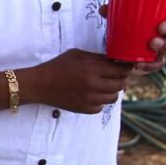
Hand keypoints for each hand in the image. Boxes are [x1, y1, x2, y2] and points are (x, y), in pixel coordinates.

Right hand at [20, 48, 135, 112]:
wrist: (38, 85)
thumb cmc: (56, 67)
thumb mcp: (75, 55)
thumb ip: (96, 57)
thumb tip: (113, 60)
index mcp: (91, 69)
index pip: (120, 70)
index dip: (126, 68)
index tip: (127, 66)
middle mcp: (92, 85)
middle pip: (120, 85)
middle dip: (122, 79)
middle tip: (117, 76)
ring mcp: (89, 99)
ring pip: (113, 98)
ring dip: (112, 91)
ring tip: (104, 86)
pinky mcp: (83, 109)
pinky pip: (101, 107)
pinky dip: (100, 102)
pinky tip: (93, 95)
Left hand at [99, 4, 165, 73]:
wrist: (125, 47)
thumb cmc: (130, 26)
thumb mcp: (123, 18)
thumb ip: (115, 12)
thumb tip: (104, 8)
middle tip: (160, 27)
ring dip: (165, 45)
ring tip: (152, 43)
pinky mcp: (157, 61)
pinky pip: (157, 64)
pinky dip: (149, 65)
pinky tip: (139, 64)